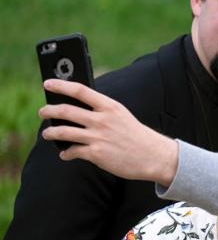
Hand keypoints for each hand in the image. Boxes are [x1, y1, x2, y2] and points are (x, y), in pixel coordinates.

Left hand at [39, 79, 177, 186]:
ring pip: (63, 132)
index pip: (81, 91)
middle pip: (66, 111)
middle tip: (43, 111)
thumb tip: (78, 110)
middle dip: (49, 111)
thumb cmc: (136, 135)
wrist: (153, 155)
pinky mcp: (96, 154)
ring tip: (47, 134)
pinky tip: (65, 154)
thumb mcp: (122, 115)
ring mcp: (98, 137)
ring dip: (50, 133)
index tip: (48, 84)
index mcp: (110, 107)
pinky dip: (66, 153)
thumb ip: (102, 111)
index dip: (61, 86)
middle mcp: (102, 120)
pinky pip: (72, 152)